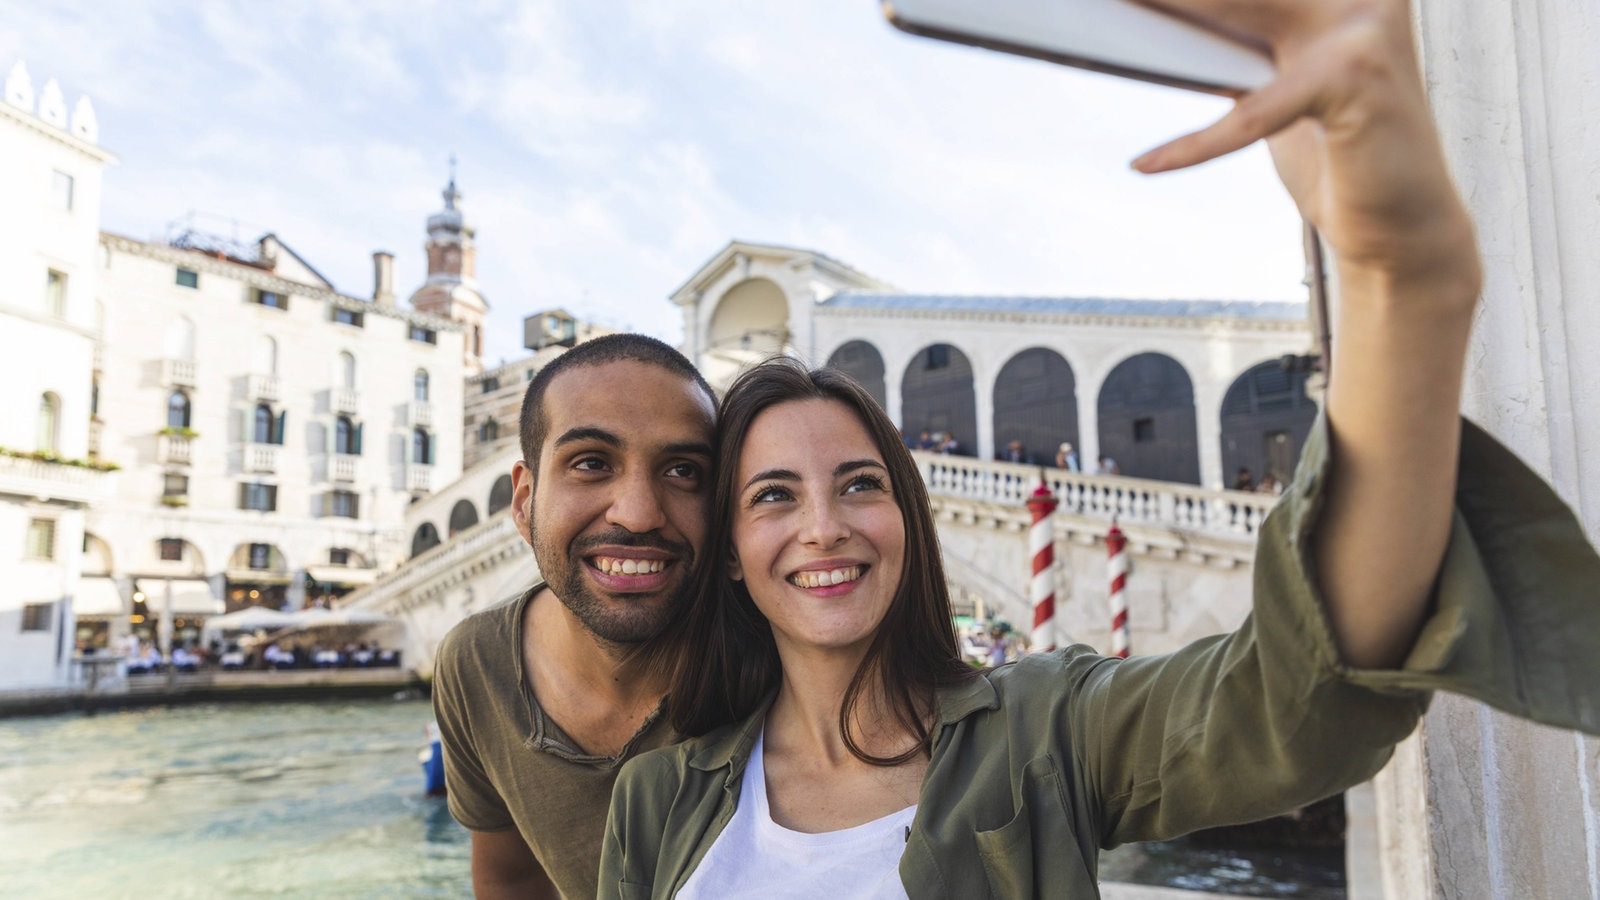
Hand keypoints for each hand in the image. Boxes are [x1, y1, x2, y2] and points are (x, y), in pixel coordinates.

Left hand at [1131, 0, 1476, 293]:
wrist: (1399, 229)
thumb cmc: (1338, 158)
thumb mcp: (1278, 88)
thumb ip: (1238, 47)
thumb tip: (1162, 20)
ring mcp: (1363, 26)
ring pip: (1237, 8)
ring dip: (1168, 10)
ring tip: (1113, 13)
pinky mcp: (1354, 77)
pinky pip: (1252, 111)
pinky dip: (1196, 144)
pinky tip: (1146, 163)